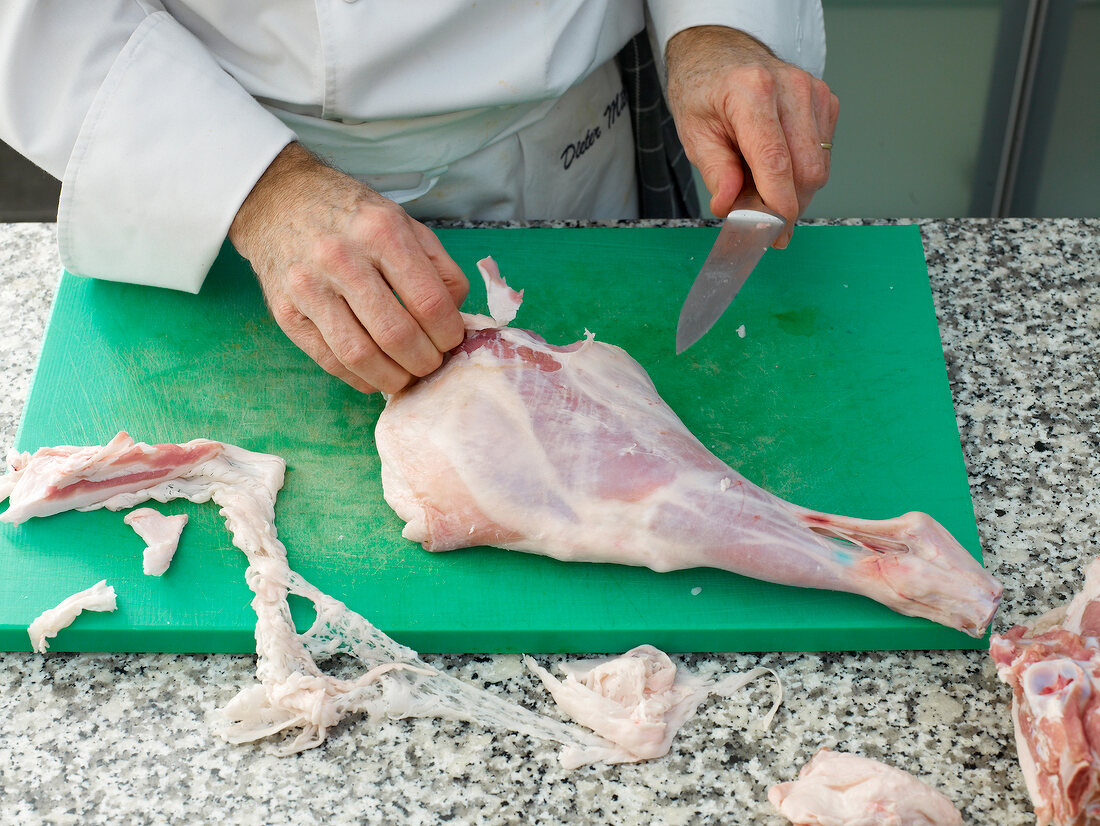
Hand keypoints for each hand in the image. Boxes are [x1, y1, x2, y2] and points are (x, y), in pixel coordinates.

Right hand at [228, 143, 468, 393]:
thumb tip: (455, 319)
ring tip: (407, 376)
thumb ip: (439, 268)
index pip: (429, 303)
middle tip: (432, 363)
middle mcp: (342, 258)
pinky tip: (376, 375)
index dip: (449, 334)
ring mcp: (308, 287)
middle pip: (397, 335)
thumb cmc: (351, 216)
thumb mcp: (404, 222)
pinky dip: (361, 378)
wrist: (278, 199)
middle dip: (425, 362)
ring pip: (361, 355)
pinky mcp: (285, 312)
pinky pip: (330, 361)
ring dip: (393, 378)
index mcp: (381, 232)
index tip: (452, 341)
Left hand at [666, 26, 839, 246]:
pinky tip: (775, 166)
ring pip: (818, 168)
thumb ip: (715, 171)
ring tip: (759, 185)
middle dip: (785, 205)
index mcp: (752, 91)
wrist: (720, 54)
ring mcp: (814, 93)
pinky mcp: (825, 101)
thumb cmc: (704, 90)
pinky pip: (821, 155)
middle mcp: (791, 88)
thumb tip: (729, 205)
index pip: (776, 161)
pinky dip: (799, 173)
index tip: (773, 233)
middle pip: (806, 171)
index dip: (778, 205)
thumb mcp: (694, 132)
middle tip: (756, 218)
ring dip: (792, 190)